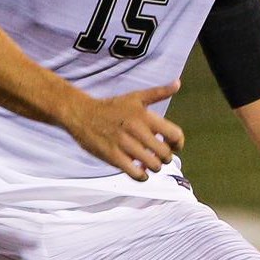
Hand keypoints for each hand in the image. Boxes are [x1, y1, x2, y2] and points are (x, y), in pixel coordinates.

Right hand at [60, 80, 184, 179]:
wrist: (81, 113)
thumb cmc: (112, 107)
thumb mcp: (136, 97)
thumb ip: (159, 93)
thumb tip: (178, 83)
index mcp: (146, 117)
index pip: (175, 135)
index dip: (178, 143)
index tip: (174, 146)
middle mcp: (137, 131)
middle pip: (165, 153)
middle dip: (165, 157)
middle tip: (160, 156)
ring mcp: (125, 144)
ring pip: (152, 164)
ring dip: (154, 167)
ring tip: (150, 163)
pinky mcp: (113, 156)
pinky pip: (135, 173)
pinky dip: (141, 176)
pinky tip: (140, 172)